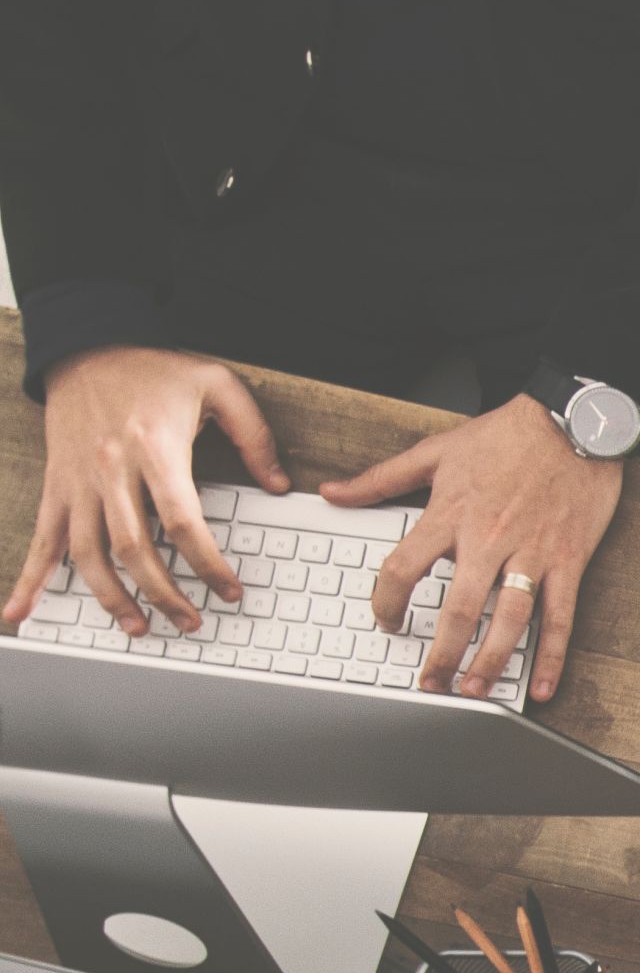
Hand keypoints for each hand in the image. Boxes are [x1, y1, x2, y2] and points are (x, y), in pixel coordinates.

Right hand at [9, 346, 286, 637]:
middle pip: (133, 547)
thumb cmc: (153, 368)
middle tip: (191, 622)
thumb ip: (255, 434)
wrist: (86, 344)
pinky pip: (42, 538)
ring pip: (87, 552)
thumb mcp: (218, 384)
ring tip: (138, 627)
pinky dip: (30, 578)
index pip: (182, 522)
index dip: (207, 564)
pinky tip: (19, 611)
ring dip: (111, 596)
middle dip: (163, 594)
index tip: (229, 589)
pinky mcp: (57, 484)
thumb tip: (280, 484)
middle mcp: (110, 468)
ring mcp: (78, 480)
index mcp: (153, 448)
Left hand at [322, 397, 623, 703]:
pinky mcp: (568, 561)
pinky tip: (543, 686)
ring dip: (489, 662)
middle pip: (458, 610)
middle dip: (440, 653)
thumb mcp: (435, 450)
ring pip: (508, 622)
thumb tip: (333, 492)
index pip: (404, 569)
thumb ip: (381, 478)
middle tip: (429, 682)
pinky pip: (560, 618)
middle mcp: (489, 540)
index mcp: (451, 514)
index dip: (387, 602)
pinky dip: (553, 657)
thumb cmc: (507, 436)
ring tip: (473, 689)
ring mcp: (532, 554)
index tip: (387, 621)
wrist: (573, 423)